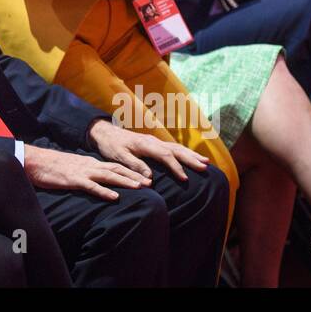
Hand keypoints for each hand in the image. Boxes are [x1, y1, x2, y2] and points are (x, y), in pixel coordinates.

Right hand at [22, 144, 150, 201]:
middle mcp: (89, 165)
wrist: (35, 161)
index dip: (130, 172)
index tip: (144, 178)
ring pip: (108, 176)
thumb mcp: (72, 168)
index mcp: (90, 163)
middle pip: (116, 170)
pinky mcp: (73, 180)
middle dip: (134, 176)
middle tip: (150, 183)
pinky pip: (91, 186)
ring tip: (139, 187)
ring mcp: (82, 172)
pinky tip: (114, 197)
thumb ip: (85, 173)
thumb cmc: (52, 166)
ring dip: (125, 182)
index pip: (114, 167)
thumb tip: (96, 181)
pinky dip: (104, 192)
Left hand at [89, 119, 209, 181]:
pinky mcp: (154, 144)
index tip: (185, 179)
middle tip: (205, 167)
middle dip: (191, 158)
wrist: (105, 133)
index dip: (176, 167)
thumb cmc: (111, 146)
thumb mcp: (119, 157)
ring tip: (206, 162)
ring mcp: (155, 141)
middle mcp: (153, 141)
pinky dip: (185, 153)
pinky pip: (173, 148)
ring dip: (191, 155)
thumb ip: (135, 166)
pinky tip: (192, 159)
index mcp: (145, 144)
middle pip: (176, 149)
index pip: (165, 156)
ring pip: (177, 148)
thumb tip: (150, 178)